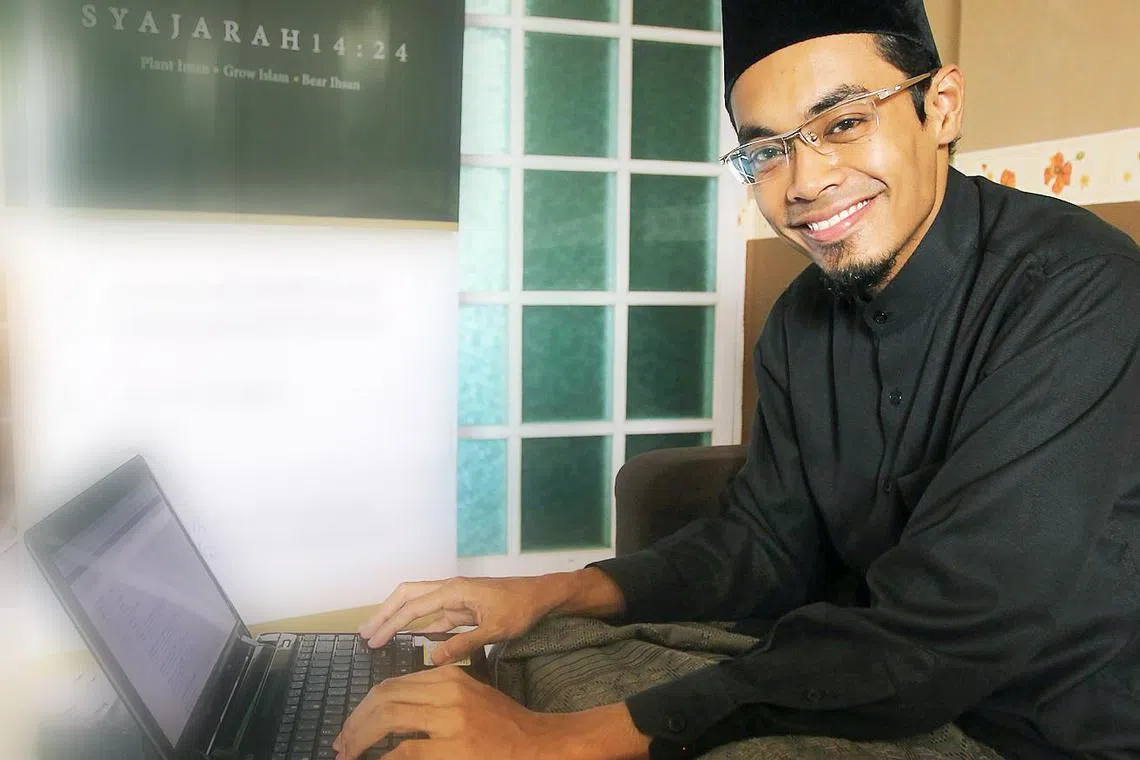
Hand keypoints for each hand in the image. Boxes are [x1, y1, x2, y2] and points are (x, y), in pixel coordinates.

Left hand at [331, 665, 546, 759]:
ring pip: (388, 718)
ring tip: (349, 754)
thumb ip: (432, 696)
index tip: (350, 726)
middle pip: (384, 697)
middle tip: (341, 743)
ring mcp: (451, 720)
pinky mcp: (454, 748)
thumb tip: (388, 710)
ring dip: (361, 738)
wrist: (536, 743)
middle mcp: (447, 691)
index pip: (391, 685)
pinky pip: (406, 751)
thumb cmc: (501, 723)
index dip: (363, 707)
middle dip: (355, 722)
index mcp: (448, 676)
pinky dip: (385, 758)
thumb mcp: (467, 696)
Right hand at [357, 576, 554, 664]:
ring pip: (418, 604)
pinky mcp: (461, 608)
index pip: (413, 606)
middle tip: (364, 633)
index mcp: (454, 590)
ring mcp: (454, 598)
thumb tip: (433, 658)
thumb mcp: (495, 629)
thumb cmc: (520, 608)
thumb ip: (464, 643)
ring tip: (377, 633)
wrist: (540, 596)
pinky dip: (418, 625)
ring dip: (397, 617)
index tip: (372, 638)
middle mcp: (449, 590)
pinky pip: (433, 615)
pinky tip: (409, 637)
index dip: (390, 623)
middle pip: (407, 596)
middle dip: (384, 613)